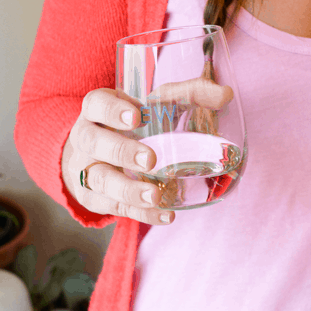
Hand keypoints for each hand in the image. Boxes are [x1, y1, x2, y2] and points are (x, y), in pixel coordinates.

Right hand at [62, 79, 233, 224]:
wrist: (97, 157)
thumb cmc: (135, 127)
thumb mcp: (156, 106)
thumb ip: (190, 95)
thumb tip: (224, 95)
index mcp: (97, 111)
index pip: (94, 103)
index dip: (111, 110)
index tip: (137, 117)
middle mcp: (86, 139)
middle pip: (92, 142)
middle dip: (121, 151)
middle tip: (150, 160)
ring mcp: (86, 170)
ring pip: (97, 180)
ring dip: (127, 190)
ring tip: (155, 195)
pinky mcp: (94, 198)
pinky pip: (114, 208)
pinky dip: (140, 213)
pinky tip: (165, 215)